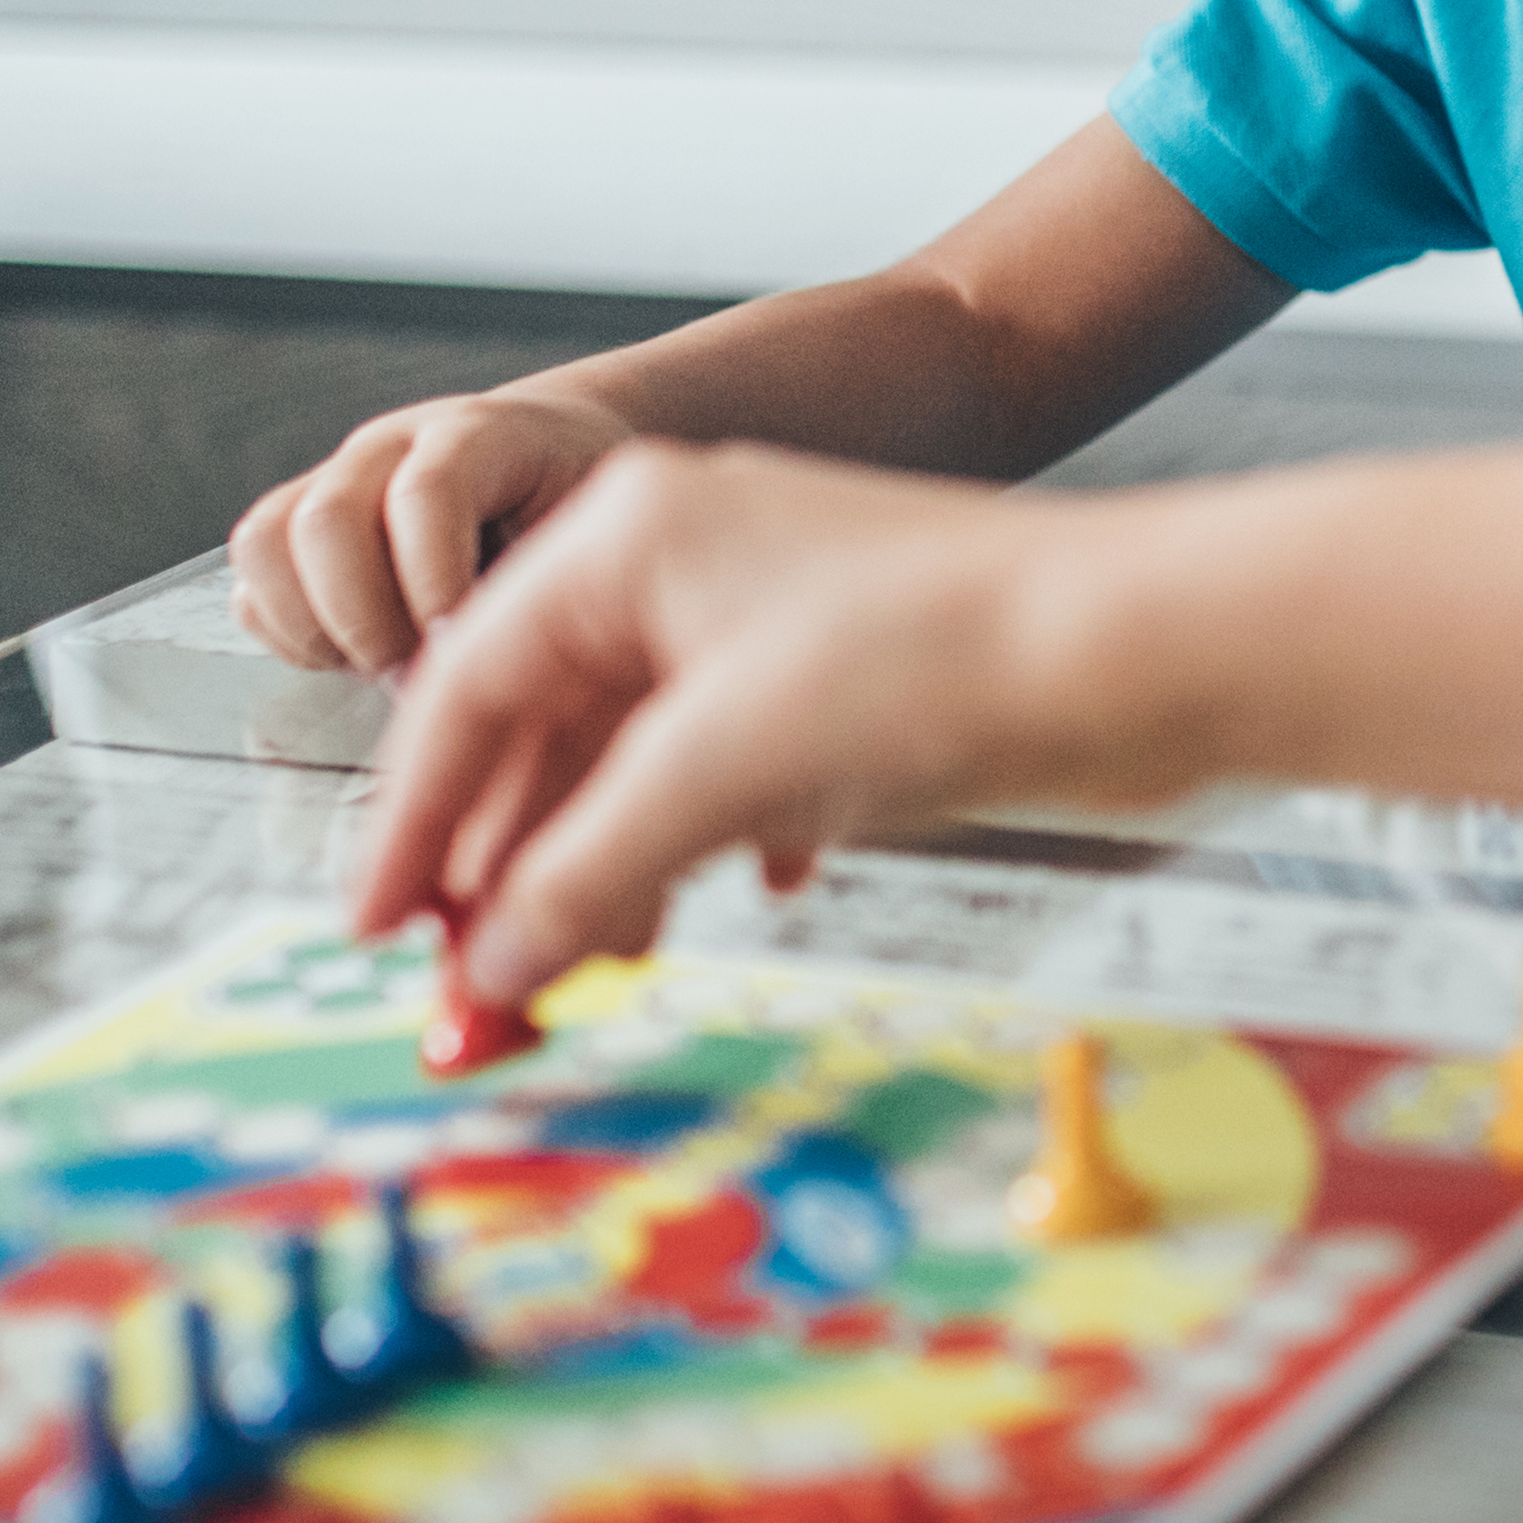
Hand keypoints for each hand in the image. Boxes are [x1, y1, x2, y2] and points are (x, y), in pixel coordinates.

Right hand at [228, 384, 631, 674]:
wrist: (558, 451)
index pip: (427, 493)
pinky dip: (285, 631)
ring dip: (310, 626)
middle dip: (363, 619)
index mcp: (477, 435)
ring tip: (373, 664)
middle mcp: (390, 446)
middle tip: (411, 672)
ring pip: (265, 539)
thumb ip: (538, 580)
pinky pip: (249, 579)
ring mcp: (334, 479)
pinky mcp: (298, 525)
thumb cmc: (575, 503)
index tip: (457, 648)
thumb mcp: (590, 531)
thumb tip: (473, 665)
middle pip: (325, 520)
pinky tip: (348, 654)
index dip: (434, 581)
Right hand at [349, 444, 1197, 1010]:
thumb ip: (586, 871)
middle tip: (473, 991)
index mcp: (628, 531)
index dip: (416, 818)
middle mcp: (689, 558)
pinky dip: (701, 845)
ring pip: (639, 761)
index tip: (378, 926)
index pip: (466, 684)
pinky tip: (708, 907)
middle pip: (548, 728)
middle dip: (507, 866)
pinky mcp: (849, 683)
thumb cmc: (941, 650)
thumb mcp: (722, 769)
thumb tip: (492, 963)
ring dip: (600, 873)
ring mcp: (772, 619)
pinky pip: (728, 773)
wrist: (1144, 645)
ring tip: (565, 985)